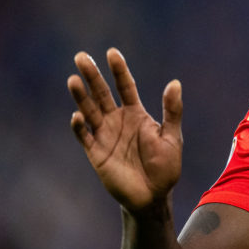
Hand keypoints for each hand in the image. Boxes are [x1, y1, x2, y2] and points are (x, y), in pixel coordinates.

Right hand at [67, 48, 182, 212]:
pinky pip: (85, 137)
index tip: (112, 52)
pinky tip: (77, 116)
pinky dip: (80, 127)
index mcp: (136, 114)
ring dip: (81, 96)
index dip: (119, 70)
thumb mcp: (173, 136)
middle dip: (93, 75)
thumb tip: (175, 82)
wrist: (153, 196)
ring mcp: (105, 135)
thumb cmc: (165, 166)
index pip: (125, 86)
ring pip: (90, 110)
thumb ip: (172, 111)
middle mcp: (118, 121)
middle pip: (102, 93)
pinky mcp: (96, 153)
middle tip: (81, 56)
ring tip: (74, 79)